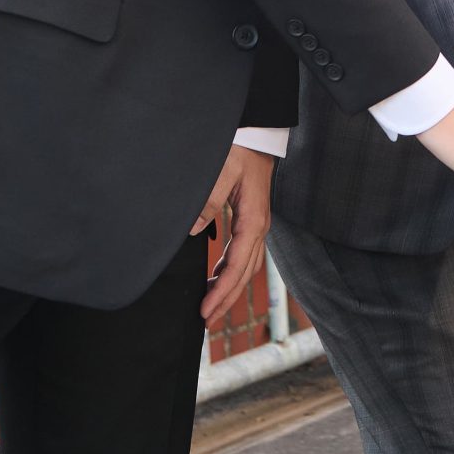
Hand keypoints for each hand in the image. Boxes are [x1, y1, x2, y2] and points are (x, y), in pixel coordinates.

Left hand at [194, 145, 273, 325]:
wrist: (257, 132)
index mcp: (254, 220)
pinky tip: (218, 275)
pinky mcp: (252, 218)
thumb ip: (209, 201)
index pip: (237, 266)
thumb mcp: (222, 171)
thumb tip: (193, 231)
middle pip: (245, 273)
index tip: (205, 311)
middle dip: (226, 299)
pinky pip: (244, 253)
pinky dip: (231, 270)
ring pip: (246, 266)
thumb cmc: (241, 148)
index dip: (221, 292)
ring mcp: (258, 223)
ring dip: (230, 287)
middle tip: (206, 321)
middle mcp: (260, 226)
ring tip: (211, 305)